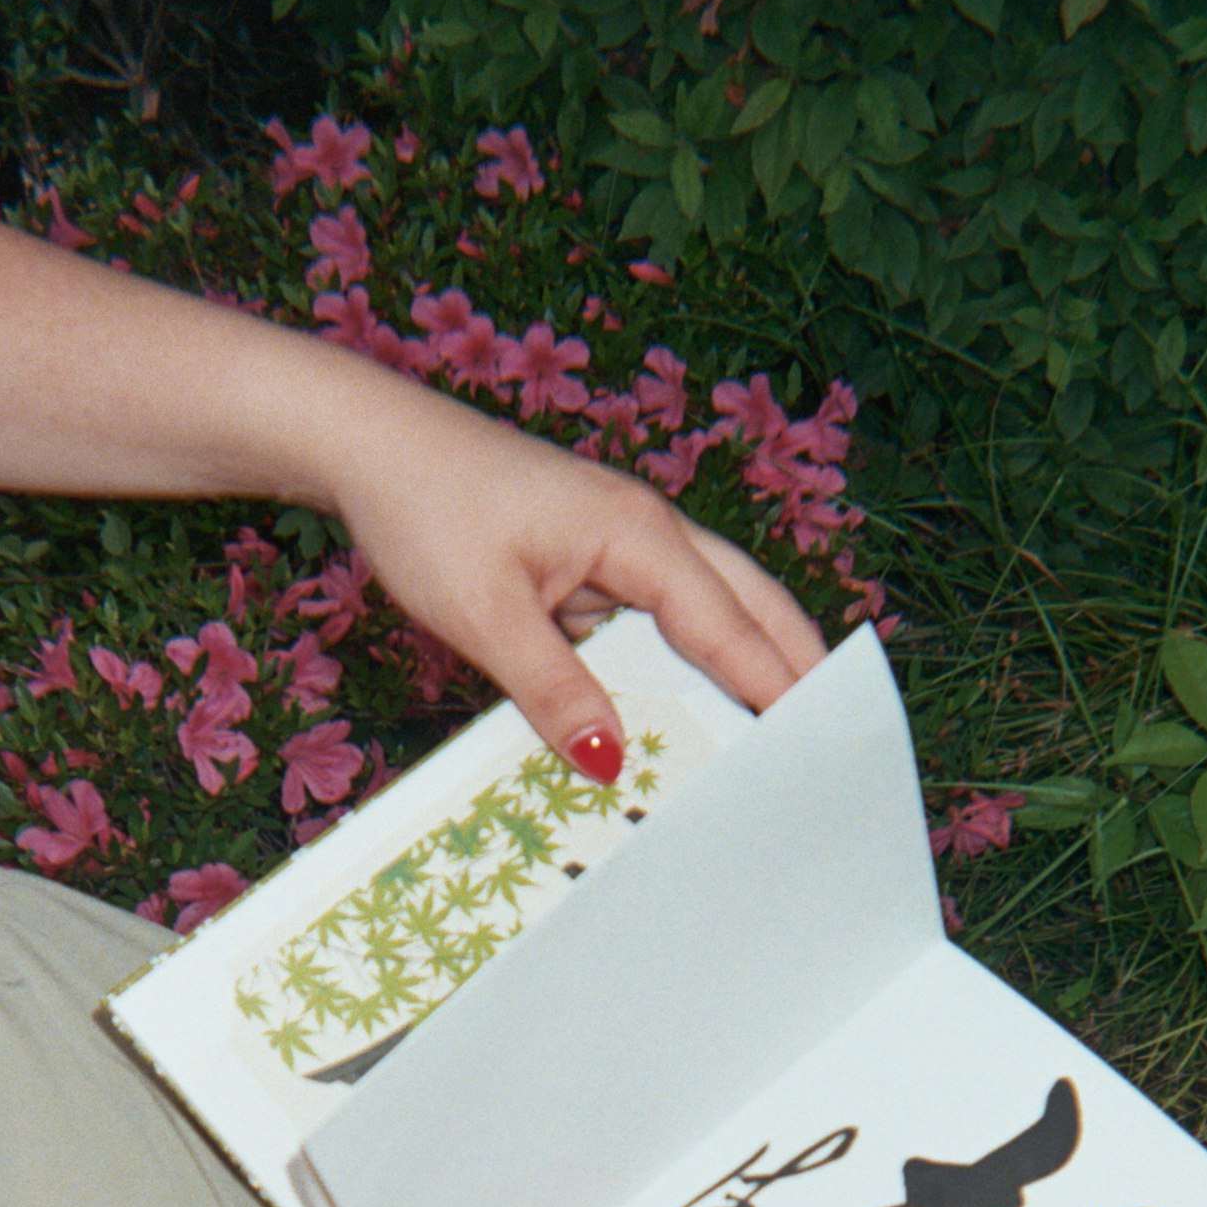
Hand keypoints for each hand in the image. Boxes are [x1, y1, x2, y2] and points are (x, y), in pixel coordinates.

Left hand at [315, 375, 828, 770]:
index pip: (727, 626)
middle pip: (747, 602)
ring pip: (705, 606)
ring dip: (742, 657)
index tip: (817, 740)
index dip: (773, 686)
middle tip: (833, 730)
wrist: (373, 447)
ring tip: (777, 726)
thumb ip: (552, 688)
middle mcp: (646, 531)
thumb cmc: (425, 511)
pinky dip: (678, 654)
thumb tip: (609, 759)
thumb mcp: (483, 615)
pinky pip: (652, 613)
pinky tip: (677, 702)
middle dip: (792, 661)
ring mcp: (620, 540)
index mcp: (638, 535)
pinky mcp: (588, 555)